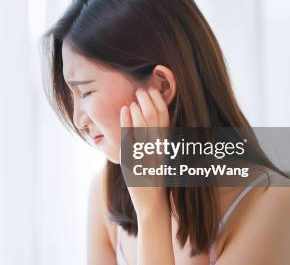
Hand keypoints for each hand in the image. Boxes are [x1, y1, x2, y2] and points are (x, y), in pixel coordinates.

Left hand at [120, 87, 170, 217]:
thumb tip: (148, 115)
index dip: (159, 100)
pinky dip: (127, 121)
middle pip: (154, 116)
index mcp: (165, 143)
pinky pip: (130, 136)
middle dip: (147, 100)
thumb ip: (157, 136)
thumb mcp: (159, 153)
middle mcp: (158, 146)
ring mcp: (146, 152)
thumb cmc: (154, 175)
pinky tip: (124, 111)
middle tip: (140, 90)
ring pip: (144, 124)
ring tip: (132, 99)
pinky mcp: (135, 158)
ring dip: (137, 108)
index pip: (165, 116)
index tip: (153, 89)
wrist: (152, 200)